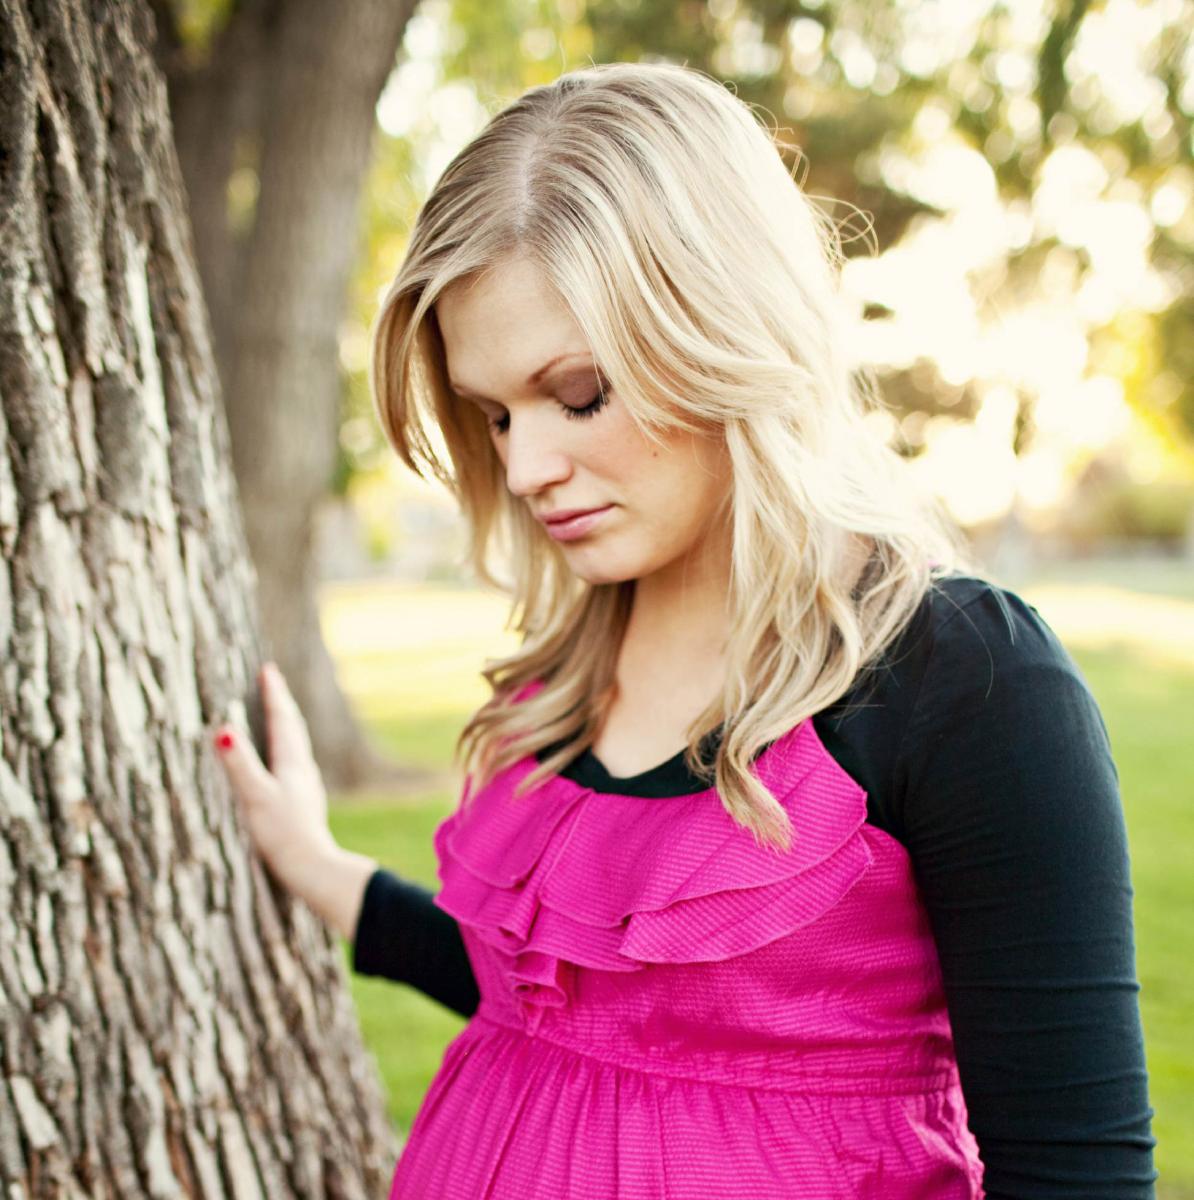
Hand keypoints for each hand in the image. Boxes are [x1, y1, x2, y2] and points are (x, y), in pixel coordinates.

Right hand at [213, 661, 338, 898]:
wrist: (312, 868)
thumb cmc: (283, 834)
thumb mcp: (256, 797)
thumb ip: (240, 765)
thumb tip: (223, 730)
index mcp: (292, 764)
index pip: (282, 720)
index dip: (274, 694)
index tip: (268, 670)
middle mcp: (303, 771)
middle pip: (292, 729)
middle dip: (280, 705)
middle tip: (272, 683)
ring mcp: (305, 788)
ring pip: (296, 747)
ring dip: (285, 727)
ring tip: (278, 718)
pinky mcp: (302, 805)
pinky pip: (293, 766)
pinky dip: (285, 752)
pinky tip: (283, 767)